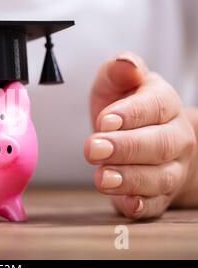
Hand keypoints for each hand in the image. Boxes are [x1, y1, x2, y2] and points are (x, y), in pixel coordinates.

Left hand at [85, 52, 196, 218]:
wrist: (139, 137)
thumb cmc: (123, 108)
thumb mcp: (115, 83)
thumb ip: (117, 70)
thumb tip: (126, 63)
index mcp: (164, 103)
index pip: (156, 106)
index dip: (132, 114)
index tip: (105, 121)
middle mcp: (175, 136)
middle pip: (160, 144)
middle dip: (126, 148)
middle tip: (93, 148)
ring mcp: (171, 167)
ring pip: (161, 176)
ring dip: (131, 179)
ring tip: (102, 177)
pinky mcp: (160, 194)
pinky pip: (155, 204)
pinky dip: (140, 205)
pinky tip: (124, 201)